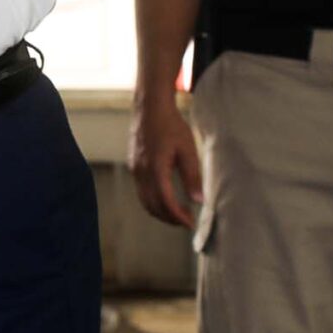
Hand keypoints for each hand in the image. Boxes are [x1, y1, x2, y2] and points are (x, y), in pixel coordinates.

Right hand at [128, 96, 202, 227]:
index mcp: (156, 169)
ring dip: (160, 211)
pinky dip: (153, 200)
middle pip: (152, 206)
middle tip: (186, 221)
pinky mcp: (134, 165)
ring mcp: (135, 169)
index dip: (177, 216)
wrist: (150, 108)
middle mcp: (141, 172)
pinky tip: (166, 196)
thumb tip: (199, 200)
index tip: (190, 224)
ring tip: (178, 213)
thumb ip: (192, 176)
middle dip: (169, 218)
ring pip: (144, 200)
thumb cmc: (171, 126)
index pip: (165, 201)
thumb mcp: (187, 150)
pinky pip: (141, 190)